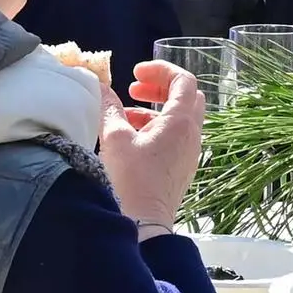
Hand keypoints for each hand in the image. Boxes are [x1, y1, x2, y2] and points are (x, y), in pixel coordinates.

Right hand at [100, 60, 205, 230]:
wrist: (143, 222)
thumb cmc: (130, 181)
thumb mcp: (115, 138)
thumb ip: (109, 107)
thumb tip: (101, 87)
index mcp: (180, 122)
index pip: (183, 81)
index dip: (161, 70)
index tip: (136, 73)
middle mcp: (192, 135)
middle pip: (186, 96)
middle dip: (161, 86)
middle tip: (135, 88)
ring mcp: (189, 152)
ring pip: (181, 117)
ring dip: (157, 108)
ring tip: (128, 113)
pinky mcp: (182, 166)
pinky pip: (176, 136)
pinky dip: (159, 127)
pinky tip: (133, 135)